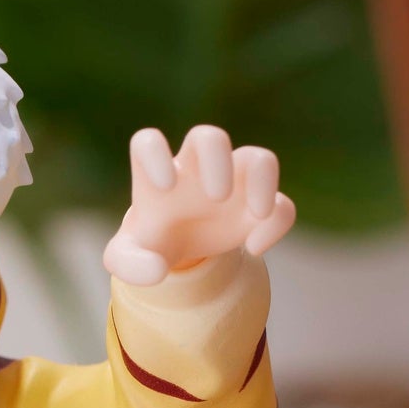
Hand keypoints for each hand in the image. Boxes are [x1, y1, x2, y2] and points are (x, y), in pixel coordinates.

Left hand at [102, 125, 294, 287]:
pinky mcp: (255, 206)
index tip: (164, 188)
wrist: (177, 249)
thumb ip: (130, 265)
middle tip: (216, 197)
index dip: (155, 153)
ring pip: (259, 157)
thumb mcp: (127, 259)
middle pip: (208, 136)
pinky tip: (255, 247)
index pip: (148, 142)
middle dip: (216, 161)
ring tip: (254, 214)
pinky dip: (276, 224)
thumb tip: (156, 270)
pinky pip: (281, 205)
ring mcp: (231, 184)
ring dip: (262, 179)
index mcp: (157, 176)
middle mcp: (196, 171)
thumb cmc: (149, 242)